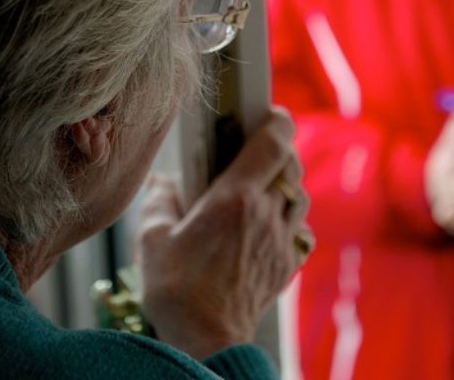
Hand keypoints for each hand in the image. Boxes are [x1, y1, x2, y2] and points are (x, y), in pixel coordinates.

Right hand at [135, 108, 311, 358]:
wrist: (206, 341)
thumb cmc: (176, 291)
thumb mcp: (153, 240)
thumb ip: (159, 202)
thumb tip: (162, 182)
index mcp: (235, 198)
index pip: (272, 143)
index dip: (275, 121)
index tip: (268, 113)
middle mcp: (265, 214)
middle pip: (291, 166)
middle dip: (279, 152)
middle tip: (257, 150)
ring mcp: (280, 241)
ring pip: (298, 197)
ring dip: (285, 185)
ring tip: (260, 188)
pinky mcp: (286, 265)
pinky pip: (300, 231)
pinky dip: (291, 221)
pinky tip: (269, 227)